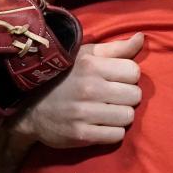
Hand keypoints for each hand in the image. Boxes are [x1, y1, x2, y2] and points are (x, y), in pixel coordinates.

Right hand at [11, 33, 144, 147]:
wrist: (31, 110)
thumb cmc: (66, 78)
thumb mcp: (86, 57)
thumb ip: (116, 48)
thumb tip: (141, 37)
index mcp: (91, 65)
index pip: (134, 72)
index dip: (128, 76)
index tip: (116, 80)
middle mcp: (88, 88)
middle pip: (135, 96)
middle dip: (127, 97)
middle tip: (112, 97)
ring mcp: (84, 113)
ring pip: (128, 117)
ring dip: (121, 116)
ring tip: (107, 111)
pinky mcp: (81, 135)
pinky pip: (116, 135)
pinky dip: (112, 132)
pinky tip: (101, 125)